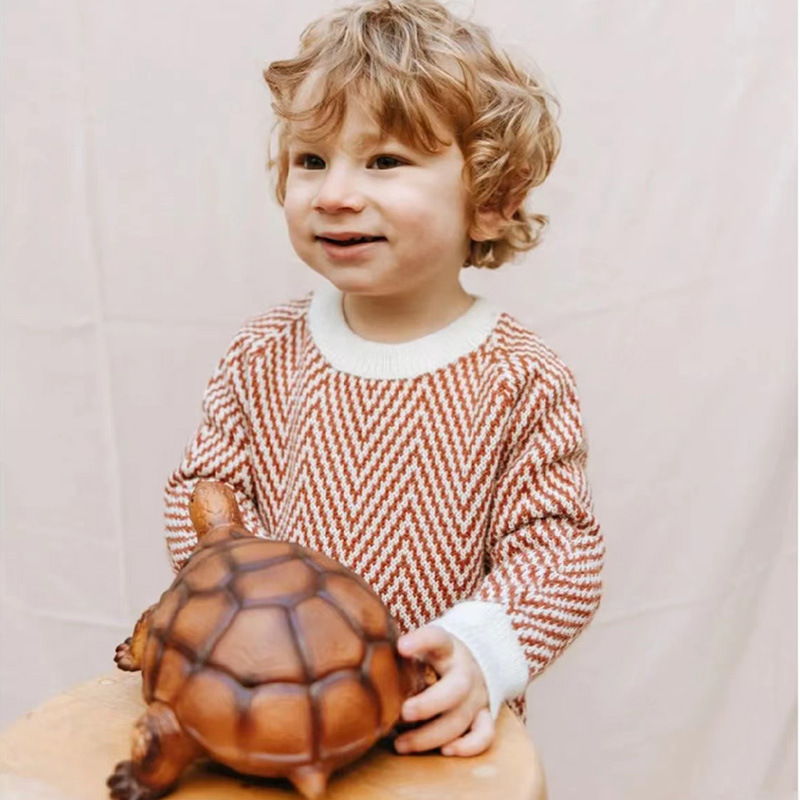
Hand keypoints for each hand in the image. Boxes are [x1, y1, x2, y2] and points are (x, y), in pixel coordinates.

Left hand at [394, 624, 493, 756]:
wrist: (474, 661)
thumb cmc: (434, 657)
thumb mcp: (422, 646)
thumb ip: (401, 652)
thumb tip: (361, 654)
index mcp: (448, 648)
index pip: (438, 638)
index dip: (421, 641)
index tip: (401, 647)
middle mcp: (465, 671)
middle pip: (455, 687)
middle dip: (429, 704)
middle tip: (403, 712)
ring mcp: (477, 695)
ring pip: (461, 718)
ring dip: (431, 735)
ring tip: (401, 744)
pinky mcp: (484, 714)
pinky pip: (484, 735)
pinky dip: (468, 746)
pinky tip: (444, 751)